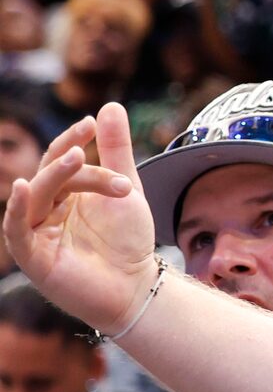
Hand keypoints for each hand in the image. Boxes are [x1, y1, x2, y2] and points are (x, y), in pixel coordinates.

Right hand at [2, 107, 159, 335]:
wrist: (138, 285)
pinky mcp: (33, 259)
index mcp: (62, 195)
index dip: (70, 140)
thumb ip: (116, 151)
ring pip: (36, 197)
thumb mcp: (126, 189)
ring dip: (52, 176)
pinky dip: (17, 209)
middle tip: (90, 148)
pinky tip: (23, 188)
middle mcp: (44, 212)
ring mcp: (35, 234)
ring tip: (76, 157)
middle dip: (71, 162)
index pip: (58, 161)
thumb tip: (109, 106)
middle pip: (50, 177)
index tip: (91, 123)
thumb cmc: (127, 240)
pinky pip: (16, 231)